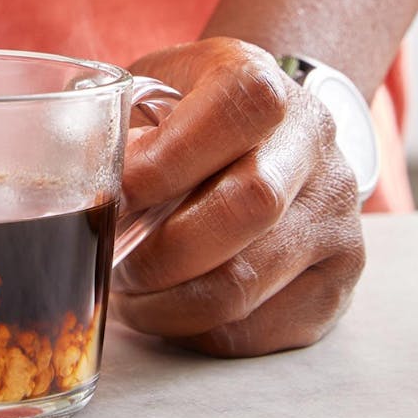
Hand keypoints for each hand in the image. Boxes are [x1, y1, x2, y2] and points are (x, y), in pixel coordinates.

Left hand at [114, 38, 364, 357]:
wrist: (273, 133)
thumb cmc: (191, 118)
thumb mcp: (152, 90)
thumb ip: (114, 124)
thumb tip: (78, 181)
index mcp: (263, 84)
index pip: (233, 114)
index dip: (164, 163)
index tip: (115, 197)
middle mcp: (315, 144)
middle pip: (247, 208)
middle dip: (162, 251)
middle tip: (118, 264)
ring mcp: (336, 215)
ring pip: (246, 285)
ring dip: (169, 303)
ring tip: (135, 293)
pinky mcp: (339, 277)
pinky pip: (259, 330)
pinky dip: (199, 332)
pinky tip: (174, 309)